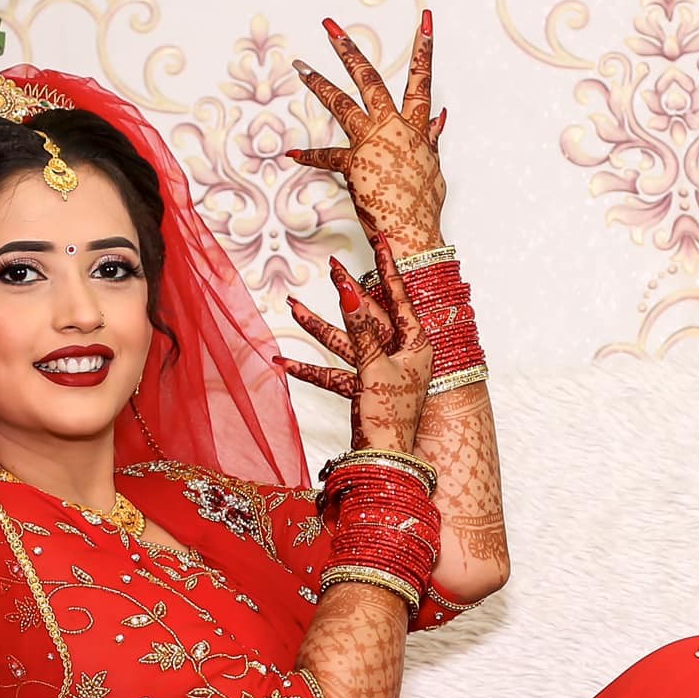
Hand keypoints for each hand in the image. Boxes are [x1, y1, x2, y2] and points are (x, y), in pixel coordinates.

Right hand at [276, 230, 434, 452]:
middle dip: (347, 291)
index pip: (398, 295)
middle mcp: (401, 353)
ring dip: (318, 327)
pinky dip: (311, 368)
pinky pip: (335, 372)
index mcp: (416, 343)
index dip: (387, 265)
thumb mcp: (376, 367)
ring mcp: (381, 370)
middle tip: (331, 264)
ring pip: (347, 341)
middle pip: (370, 314)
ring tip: (292, 304)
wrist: (384, 461)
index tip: (380, 236)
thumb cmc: (390, 416)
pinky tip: (282, 362)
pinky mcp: (364, 388)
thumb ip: (361, 330)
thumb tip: (350, 291)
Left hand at [288, 11, 447, 252]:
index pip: (422, 80)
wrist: (413, 231)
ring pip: (342, 104)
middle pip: (370, 80)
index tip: (424, 19)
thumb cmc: (425, 204)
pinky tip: (293, 154)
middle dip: (350, 51)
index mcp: (416, 128)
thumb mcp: (434, 168)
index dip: (424, 47)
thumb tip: (442, 117)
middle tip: (330, 27)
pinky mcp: (354, 163)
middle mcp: (394, 128)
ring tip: (300, 65)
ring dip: (319, 83)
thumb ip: (432, 139)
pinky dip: (311, 157)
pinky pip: (328, 157)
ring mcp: (372, 143)